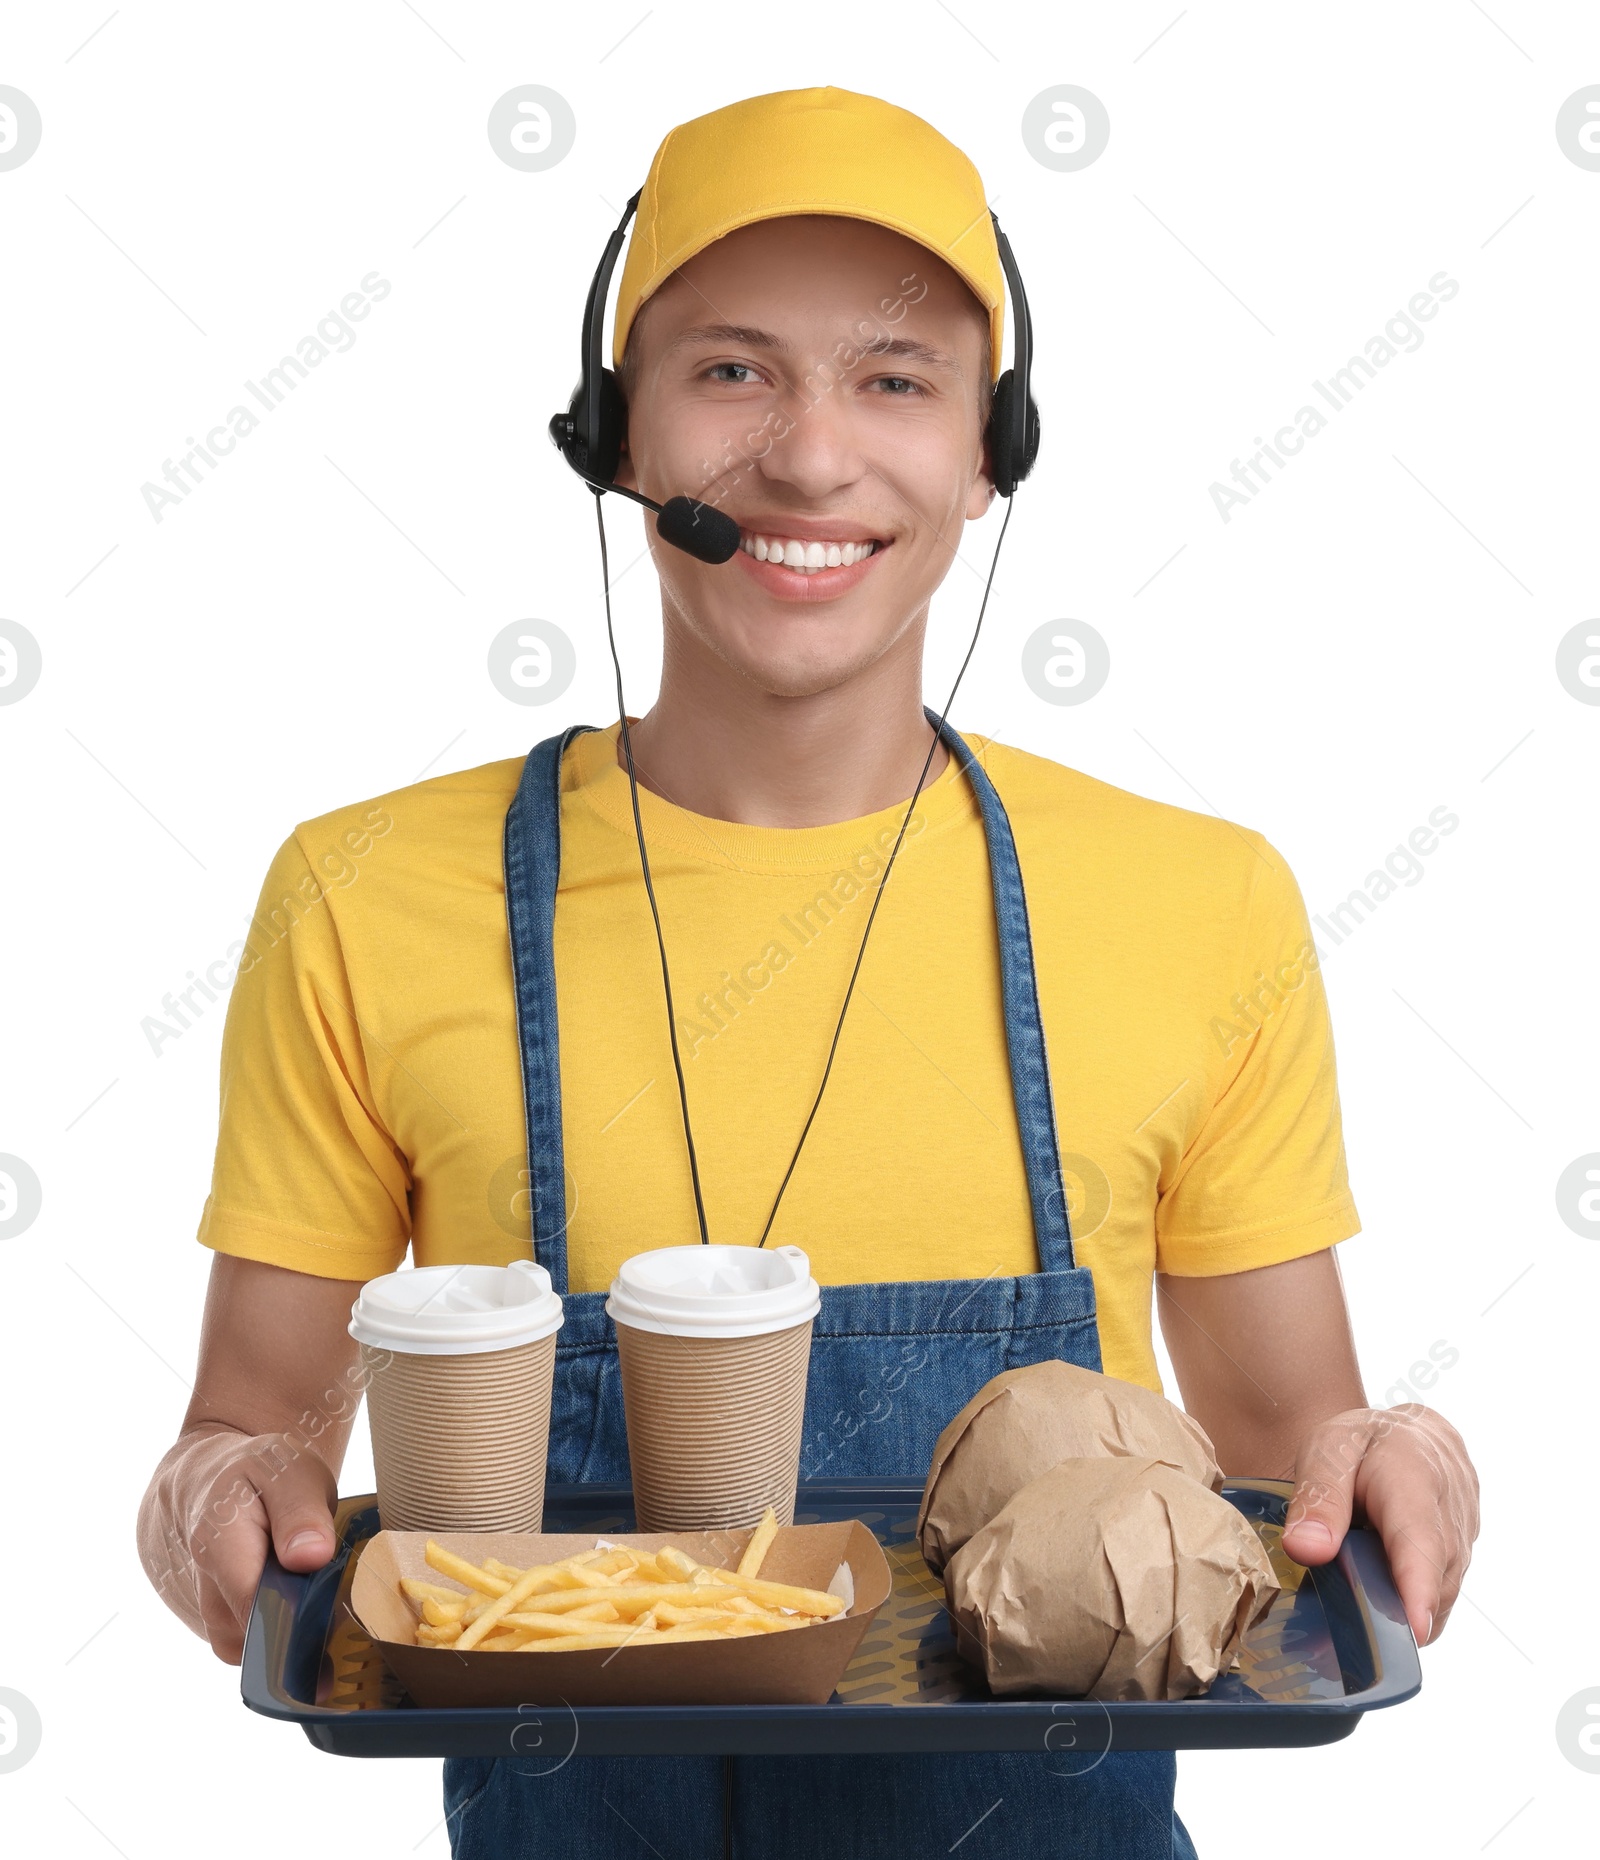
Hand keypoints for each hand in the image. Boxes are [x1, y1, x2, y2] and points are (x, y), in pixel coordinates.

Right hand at [139, 1426, 340, 1663]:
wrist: (221, 1481)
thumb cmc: (262, 1473)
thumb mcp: (290, 1472)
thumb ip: (300, 1512)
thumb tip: (311, 1557)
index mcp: (219, 1543)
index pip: (253, 1604)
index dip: (297, 1620)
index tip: (335, 1621)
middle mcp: (208, 1587)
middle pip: (254, 1638)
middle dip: (301, 1636)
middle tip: (344, 1616)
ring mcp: (213, 1610)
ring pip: (256, 1650)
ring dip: (296, 1640)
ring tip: (331, 1610)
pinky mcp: (226, 1623)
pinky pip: (257, 1647)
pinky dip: (286, 1640)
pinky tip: (314, 1616)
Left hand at [1280, 1404, 1478, 1646]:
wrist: (1409, 1433)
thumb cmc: (1363, 1443)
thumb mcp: (1327, 1452)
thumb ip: (1318, 1500)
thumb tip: (1306, 1551)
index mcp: (1413, 1475)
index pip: (1420, 1537)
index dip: (1418, 1587)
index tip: (1414, 1628)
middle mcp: (1452, 1509)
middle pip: (1433, 1576)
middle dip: (1399, 1615)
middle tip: (1348, 1646)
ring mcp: (1467, 1535)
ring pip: (1441, 1591)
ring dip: (1405, 1612)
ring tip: (1358, 1628)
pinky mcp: (1466, 1554)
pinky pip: (1443, 1591)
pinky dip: (1413, 1604)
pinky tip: (1380, 1602)